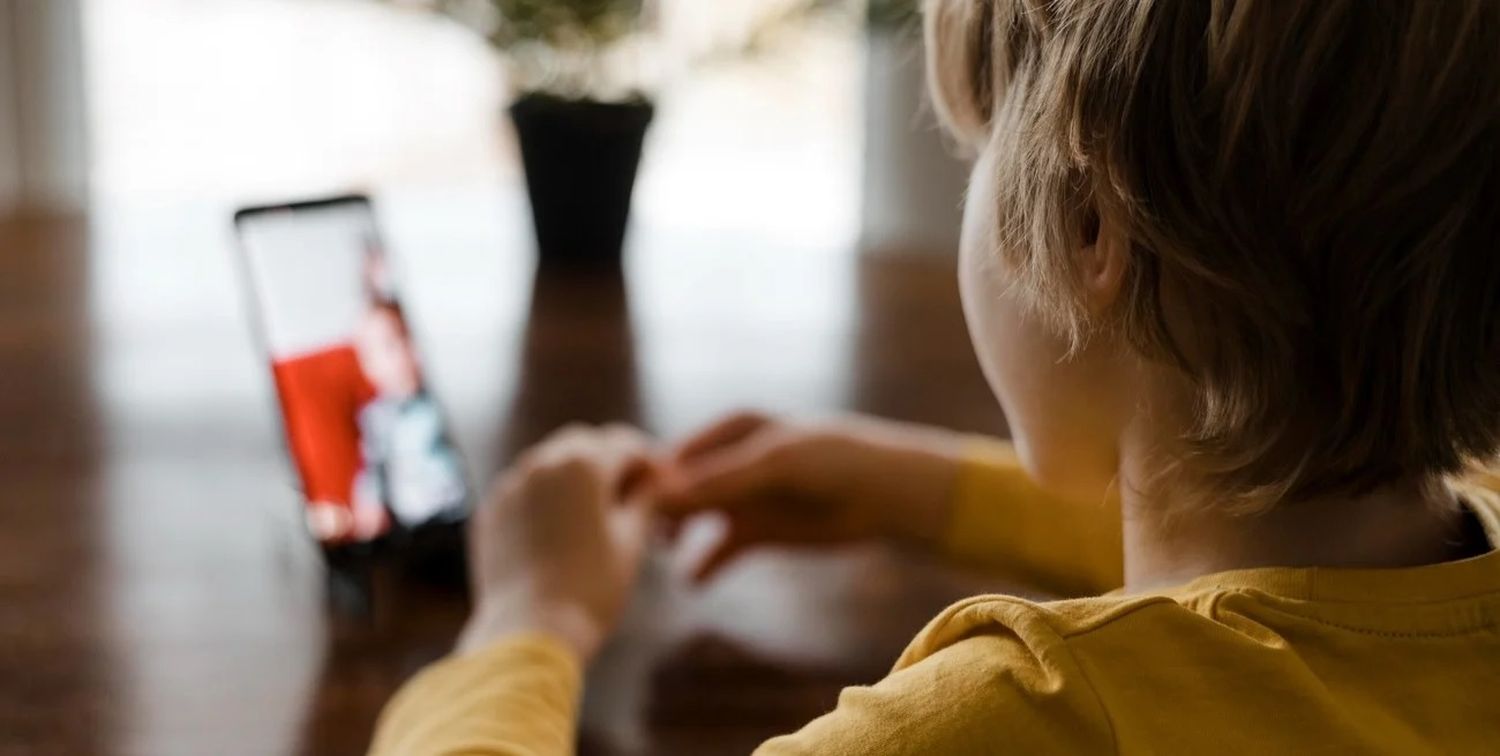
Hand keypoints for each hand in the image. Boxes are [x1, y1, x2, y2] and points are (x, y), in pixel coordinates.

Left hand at [456, 424, 658, 662]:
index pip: (624, 444)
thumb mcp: (631, 541)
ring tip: (593, 512)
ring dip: (574, 476)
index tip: (659, 479)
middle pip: (584, 443)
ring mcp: (510, 485)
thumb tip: (655, 482)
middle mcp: (541, 462)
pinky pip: (523, 490)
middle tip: (628, 492)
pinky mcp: (490, 511)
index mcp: (583, 464)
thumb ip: (645, 500)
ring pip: (548, 463)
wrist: (529, 630)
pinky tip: (558, 529)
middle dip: (608, 460)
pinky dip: (543, 498)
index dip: (647, 459)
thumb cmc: (591, 587)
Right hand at [657, 412, 965, 582]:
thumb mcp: (773, 465)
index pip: (679, 453)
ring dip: (676, 537)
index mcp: (732, 428)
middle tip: (643, 535)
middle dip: (661, 510)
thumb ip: (720, 481)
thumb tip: (666, 496)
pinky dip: (705, 566)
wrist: (885, 495)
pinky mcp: (757, 532)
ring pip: (694, 519)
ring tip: (663, 554)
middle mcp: (730, 463)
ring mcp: (742, 499)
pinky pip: (720, 551)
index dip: (655, 478)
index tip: (635, 505)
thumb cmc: (833, 461)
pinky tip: (693, 582)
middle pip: (681, 488)